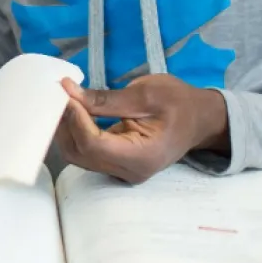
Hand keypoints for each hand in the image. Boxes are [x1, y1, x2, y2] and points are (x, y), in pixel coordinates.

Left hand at [56, 74, 228, 183]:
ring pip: (79, 155)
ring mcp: (121, 171)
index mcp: (141, 157)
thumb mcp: (146, 93)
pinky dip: (75, 131)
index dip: (74, 119)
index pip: (93, 145)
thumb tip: (69, 91)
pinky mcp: (116, 163)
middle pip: (80, 154)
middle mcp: (129, 171)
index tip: (66, 93)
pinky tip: (73, 110)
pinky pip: (87, 152)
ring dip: (67, 128)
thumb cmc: (180, 103)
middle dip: (65, 124)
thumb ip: (106, 98)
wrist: (201, 119)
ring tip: (64, 99)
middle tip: (60, 93)